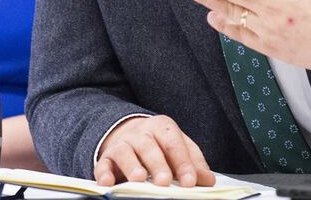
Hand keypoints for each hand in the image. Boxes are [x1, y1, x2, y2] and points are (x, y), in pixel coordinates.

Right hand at [95, 116, 213, 187]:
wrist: (127, 132)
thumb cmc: (159, 144)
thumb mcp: (179, 147)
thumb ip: (193, 162)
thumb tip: (208, 180)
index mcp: (162, 128)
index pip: (173, 143)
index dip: (182, 162)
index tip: (190, 181)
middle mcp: (140, 133)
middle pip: (149, 146)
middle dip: (157, 164)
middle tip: (165, 181)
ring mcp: (122, 144)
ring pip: (125, 152)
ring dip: (132, 166)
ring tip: (140, 179)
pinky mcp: (106, 157)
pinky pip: (103, 164)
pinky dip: (103, 173)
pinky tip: (108, 183)